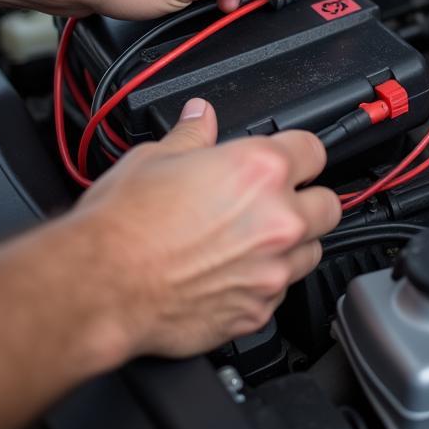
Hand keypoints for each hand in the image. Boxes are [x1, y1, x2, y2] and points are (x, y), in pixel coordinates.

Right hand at [74, 98, 340, 358]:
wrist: (99, 286)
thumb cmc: (122, 224)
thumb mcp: (156, 158)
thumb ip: (193, 135)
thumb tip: (201, 116)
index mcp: (260, 170)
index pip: (315, 151)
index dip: (299, 153)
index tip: (290, 160)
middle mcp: (277, 220)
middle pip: (328, 205)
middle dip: (308, 201)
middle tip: (277, 204)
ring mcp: (271, 270)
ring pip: (312, 252)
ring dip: (292, 246)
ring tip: (253, 243)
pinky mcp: (256, 311)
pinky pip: (280, 294)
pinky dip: (264, 285)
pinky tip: (233, 276)